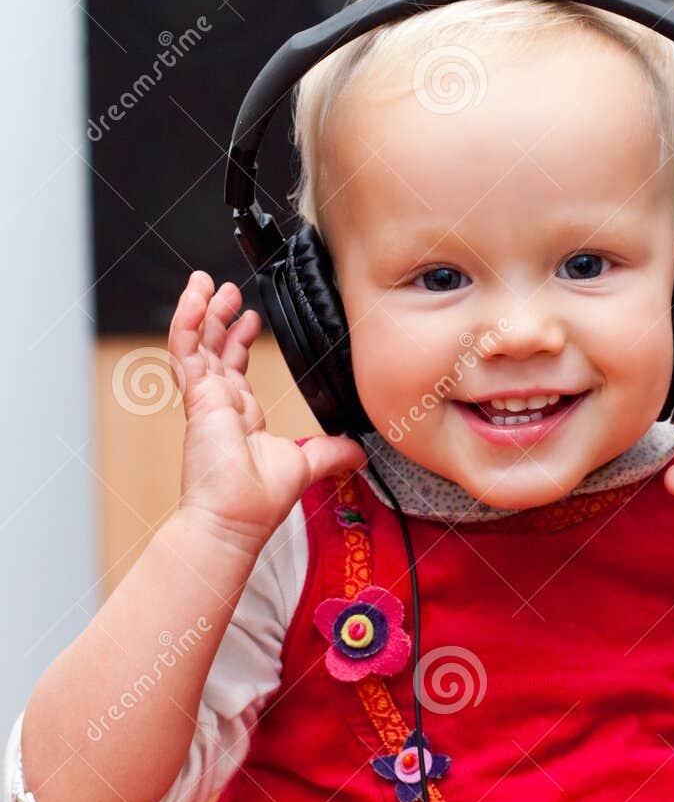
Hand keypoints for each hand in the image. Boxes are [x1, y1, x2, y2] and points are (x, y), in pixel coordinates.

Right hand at [168, 270, 366, 553]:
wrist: (235, 518)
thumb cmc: (257, 502)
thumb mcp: (307, 464)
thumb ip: (331, 452)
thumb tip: (360, 451)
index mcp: (241, 415)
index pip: (235, 368)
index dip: (239, 340)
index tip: (251, 317)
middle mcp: (220, 403)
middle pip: (213, 348)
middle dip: (218, 316)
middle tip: (226, 289)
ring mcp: (204, 398)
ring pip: (196, 343)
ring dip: (200, 310)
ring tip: (205, 282)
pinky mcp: (196, 397)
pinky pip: (185, 351)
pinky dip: (187, 323)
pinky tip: (195, 298)